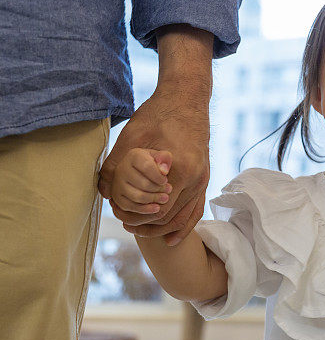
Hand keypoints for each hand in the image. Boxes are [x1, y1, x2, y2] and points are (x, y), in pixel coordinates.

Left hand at [99, 90, 209, 244]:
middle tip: (125, 224)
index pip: (156, 209)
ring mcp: (203, 180)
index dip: (135, 216)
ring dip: (161, 228)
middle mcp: (196, 179)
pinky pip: (196, 210)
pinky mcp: (204, 178)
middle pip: (169, 217)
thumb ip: (116, 166)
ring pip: (183, 218)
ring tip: (139, 229)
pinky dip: (183, 227)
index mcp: (180, 170)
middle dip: (145, 225)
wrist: (187, 100)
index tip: (118, 214)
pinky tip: (171, 239)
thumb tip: (105, 193)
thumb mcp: (132, 138)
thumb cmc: (159, 115)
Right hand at [110, 148, 172, 214]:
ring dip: (153, 199)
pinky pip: (130, 206)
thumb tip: (164, 171)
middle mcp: (122, 169)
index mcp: (133, 156)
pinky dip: (145, 209)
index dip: (159, 176)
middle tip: (169, 190)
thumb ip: (165, 158)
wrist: (139, 171)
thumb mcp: (161, 156)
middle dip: (159, 189)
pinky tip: (156, 208)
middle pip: (143, 183)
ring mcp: (117, 184)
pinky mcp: (117, 197)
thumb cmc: (153, 163)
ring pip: (137, 196)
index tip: (165, 180)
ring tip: (165, 198)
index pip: (147, 167)